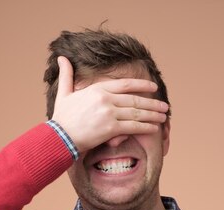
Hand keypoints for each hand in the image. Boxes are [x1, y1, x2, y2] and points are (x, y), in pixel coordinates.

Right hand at [51, 56, 168, 152]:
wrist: (58, 137)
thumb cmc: (61, 118)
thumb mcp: (63, 93)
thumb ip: (67, 75)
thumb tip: (61, 58)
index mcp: (97, 89)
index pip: (125, 84)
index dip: (142, 85)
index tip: (153, 86)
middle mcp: (105, 99)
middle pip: (135, 100)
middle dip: (152, 103)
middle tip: (164, 106)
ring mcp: (109, 113)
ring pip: (137, 113)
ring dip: (153, 115)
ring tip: (163, 116)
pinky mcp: (111, 128)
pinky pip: (133, 127)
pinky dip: (146, 127)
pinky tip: (154, 128)